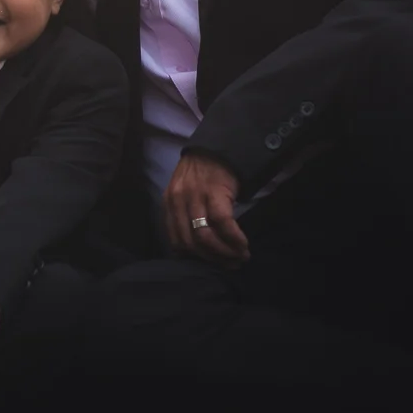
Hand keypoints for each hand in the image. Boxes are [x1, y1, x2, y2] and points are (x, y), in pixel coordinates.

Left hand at [164, 151, 248, 265]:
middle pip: (191, 243)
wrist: (217, 147)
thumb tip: (197, 247)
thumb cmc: (202, 173)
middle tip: (229, 265)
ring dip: (224, 252)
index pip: (176, 241)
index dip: (194, 257)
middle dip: (212, 259)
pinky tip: (243, 245)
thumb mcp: (185, 194)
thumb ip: (185, 216)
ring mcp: (195, 197)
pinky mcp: (214, 192)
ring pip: (205, 237)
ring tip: (239, 257)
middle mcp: (178, 202)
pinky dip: (234, 239)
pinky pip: (223, 223)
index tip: (211, 264)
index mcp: (169, 204)